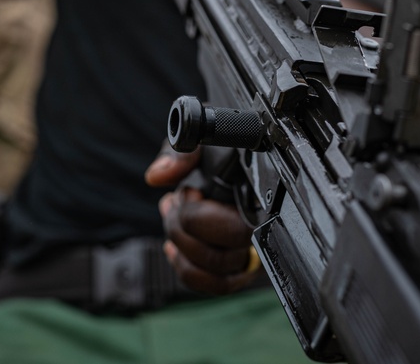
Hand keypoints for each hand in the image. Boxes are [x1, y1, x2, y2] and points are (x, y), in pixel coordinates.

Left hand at [146, 146, 260, 294]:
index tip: (189, 191)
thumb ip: (181, 152)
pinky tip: (174, 247)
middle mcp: (260, 228)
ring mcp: (250, 250)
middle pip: (222, 256)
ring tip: (174, 216)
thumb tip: (159, 176)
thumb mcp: (201, 135)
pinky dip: (188, 269)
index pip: (236, 229)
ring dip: (183, 246)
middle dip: (186, 229)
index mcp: (258, 196)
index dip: (201, 217)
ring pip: (218, 272)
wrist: (229, 155)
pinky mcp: (238, 266)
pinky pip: (216, 284)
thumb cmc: (220, 145)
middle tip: (177, 203)